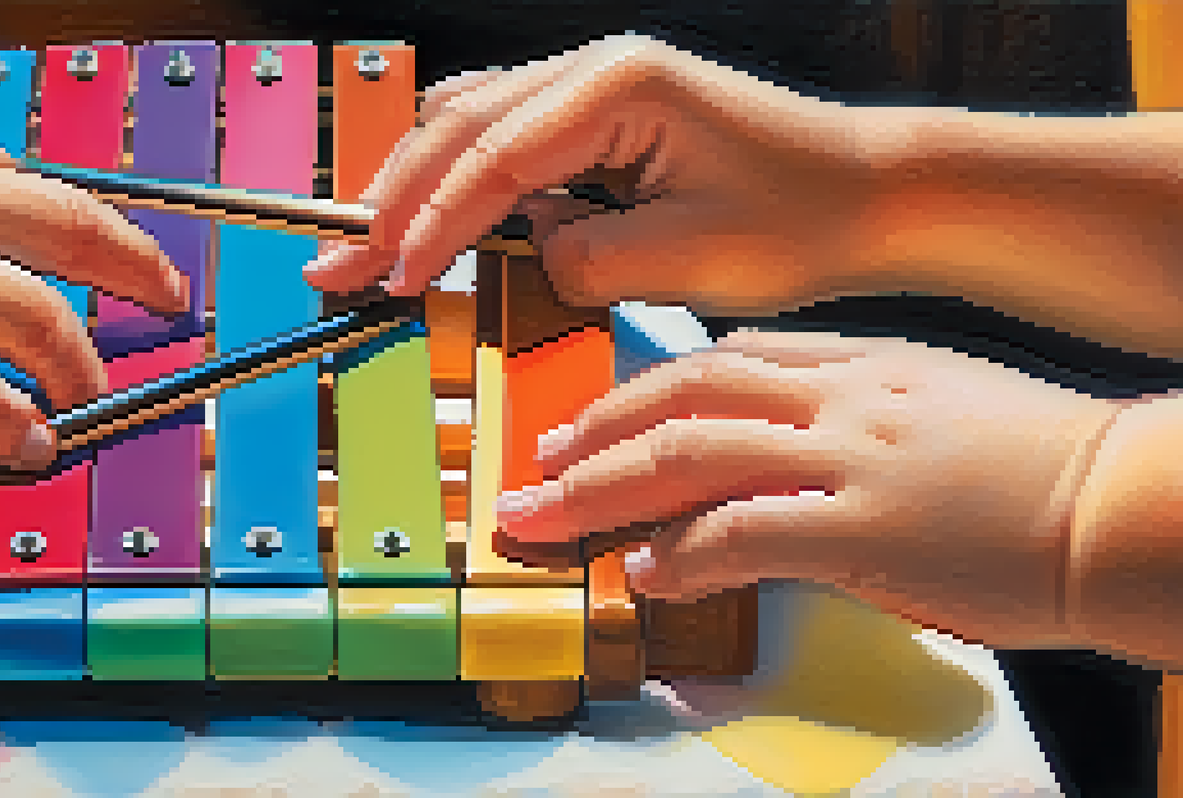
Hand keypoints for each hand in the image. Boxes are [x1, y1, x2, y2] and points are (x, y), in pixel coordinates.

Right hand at [0, 26, 186, 468]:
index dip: (119, 239)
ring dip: (78, 365)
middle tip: (168, 306)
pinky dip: (6, 417)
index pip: (57, 201)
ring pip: (37, 318)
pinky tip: (29, 441)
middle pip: (78, 239)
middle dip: (138, 276)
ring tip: (89, 398)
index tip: (149, 265)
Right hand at [304, 34, 882, 311]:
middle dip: (395, 199)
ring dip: (418, 186)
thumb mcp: (683, 258)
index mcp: (618, 86)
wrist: (871, 196)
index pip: (492, 157)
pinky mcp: (602, 116)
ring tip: (370, 244)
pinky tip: (436, 222)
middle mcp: (598, 69)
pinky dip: (462, 182)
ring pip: (471, 124)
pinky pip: (507, 139)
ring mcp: (597, 85)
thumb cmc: (801, 218)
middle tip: (339, 261)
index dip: (431, 222)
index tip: (390, 277)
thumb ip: (581, 259)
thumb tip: (530, 253)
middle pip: (458, 125)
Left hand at [495, 330, 1121, 649]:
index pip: (722, 361)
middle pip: (684, 393)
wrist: (1126, 501)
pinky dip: (682, 554)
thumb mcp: (937, 405)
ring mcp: (853, 456)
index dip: (642, 392)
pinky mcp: (868, 527)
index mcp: (858, 362)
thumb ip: (853, 413)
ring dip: (603, 487)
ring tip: (548, 517)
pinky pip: (745, 531)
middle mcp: (843, 395)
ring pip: (692, 452)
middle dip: (596, 431)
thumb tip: (780, 452)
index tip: (595, 421)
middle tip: (539, 463)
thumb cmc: (1039, 465)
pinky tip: (644, 572)